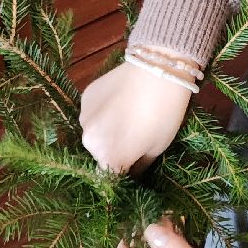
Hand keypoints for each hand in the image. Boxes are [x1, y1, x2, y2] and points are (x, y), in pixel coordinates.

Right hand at [80, 56, 194, 175]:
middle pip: (100, 154)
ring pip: (94, 132)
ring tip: (126, 116)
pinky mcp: (85, 97)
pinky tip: (119, 101)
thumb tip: (131, 173)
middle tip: (133, 136)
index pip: (110, 177)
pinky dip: (103, 112)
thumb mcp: (157, 147)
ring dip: (106, 130)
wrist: (158, 70)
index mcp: (109, 158)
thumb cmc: (164, 114)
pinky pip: (92, 113)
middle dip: (113, 150)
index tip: (133, 164)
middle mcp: (89, 142)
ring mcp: (84, 117)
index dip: (122, 172)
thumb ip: (139, 167)